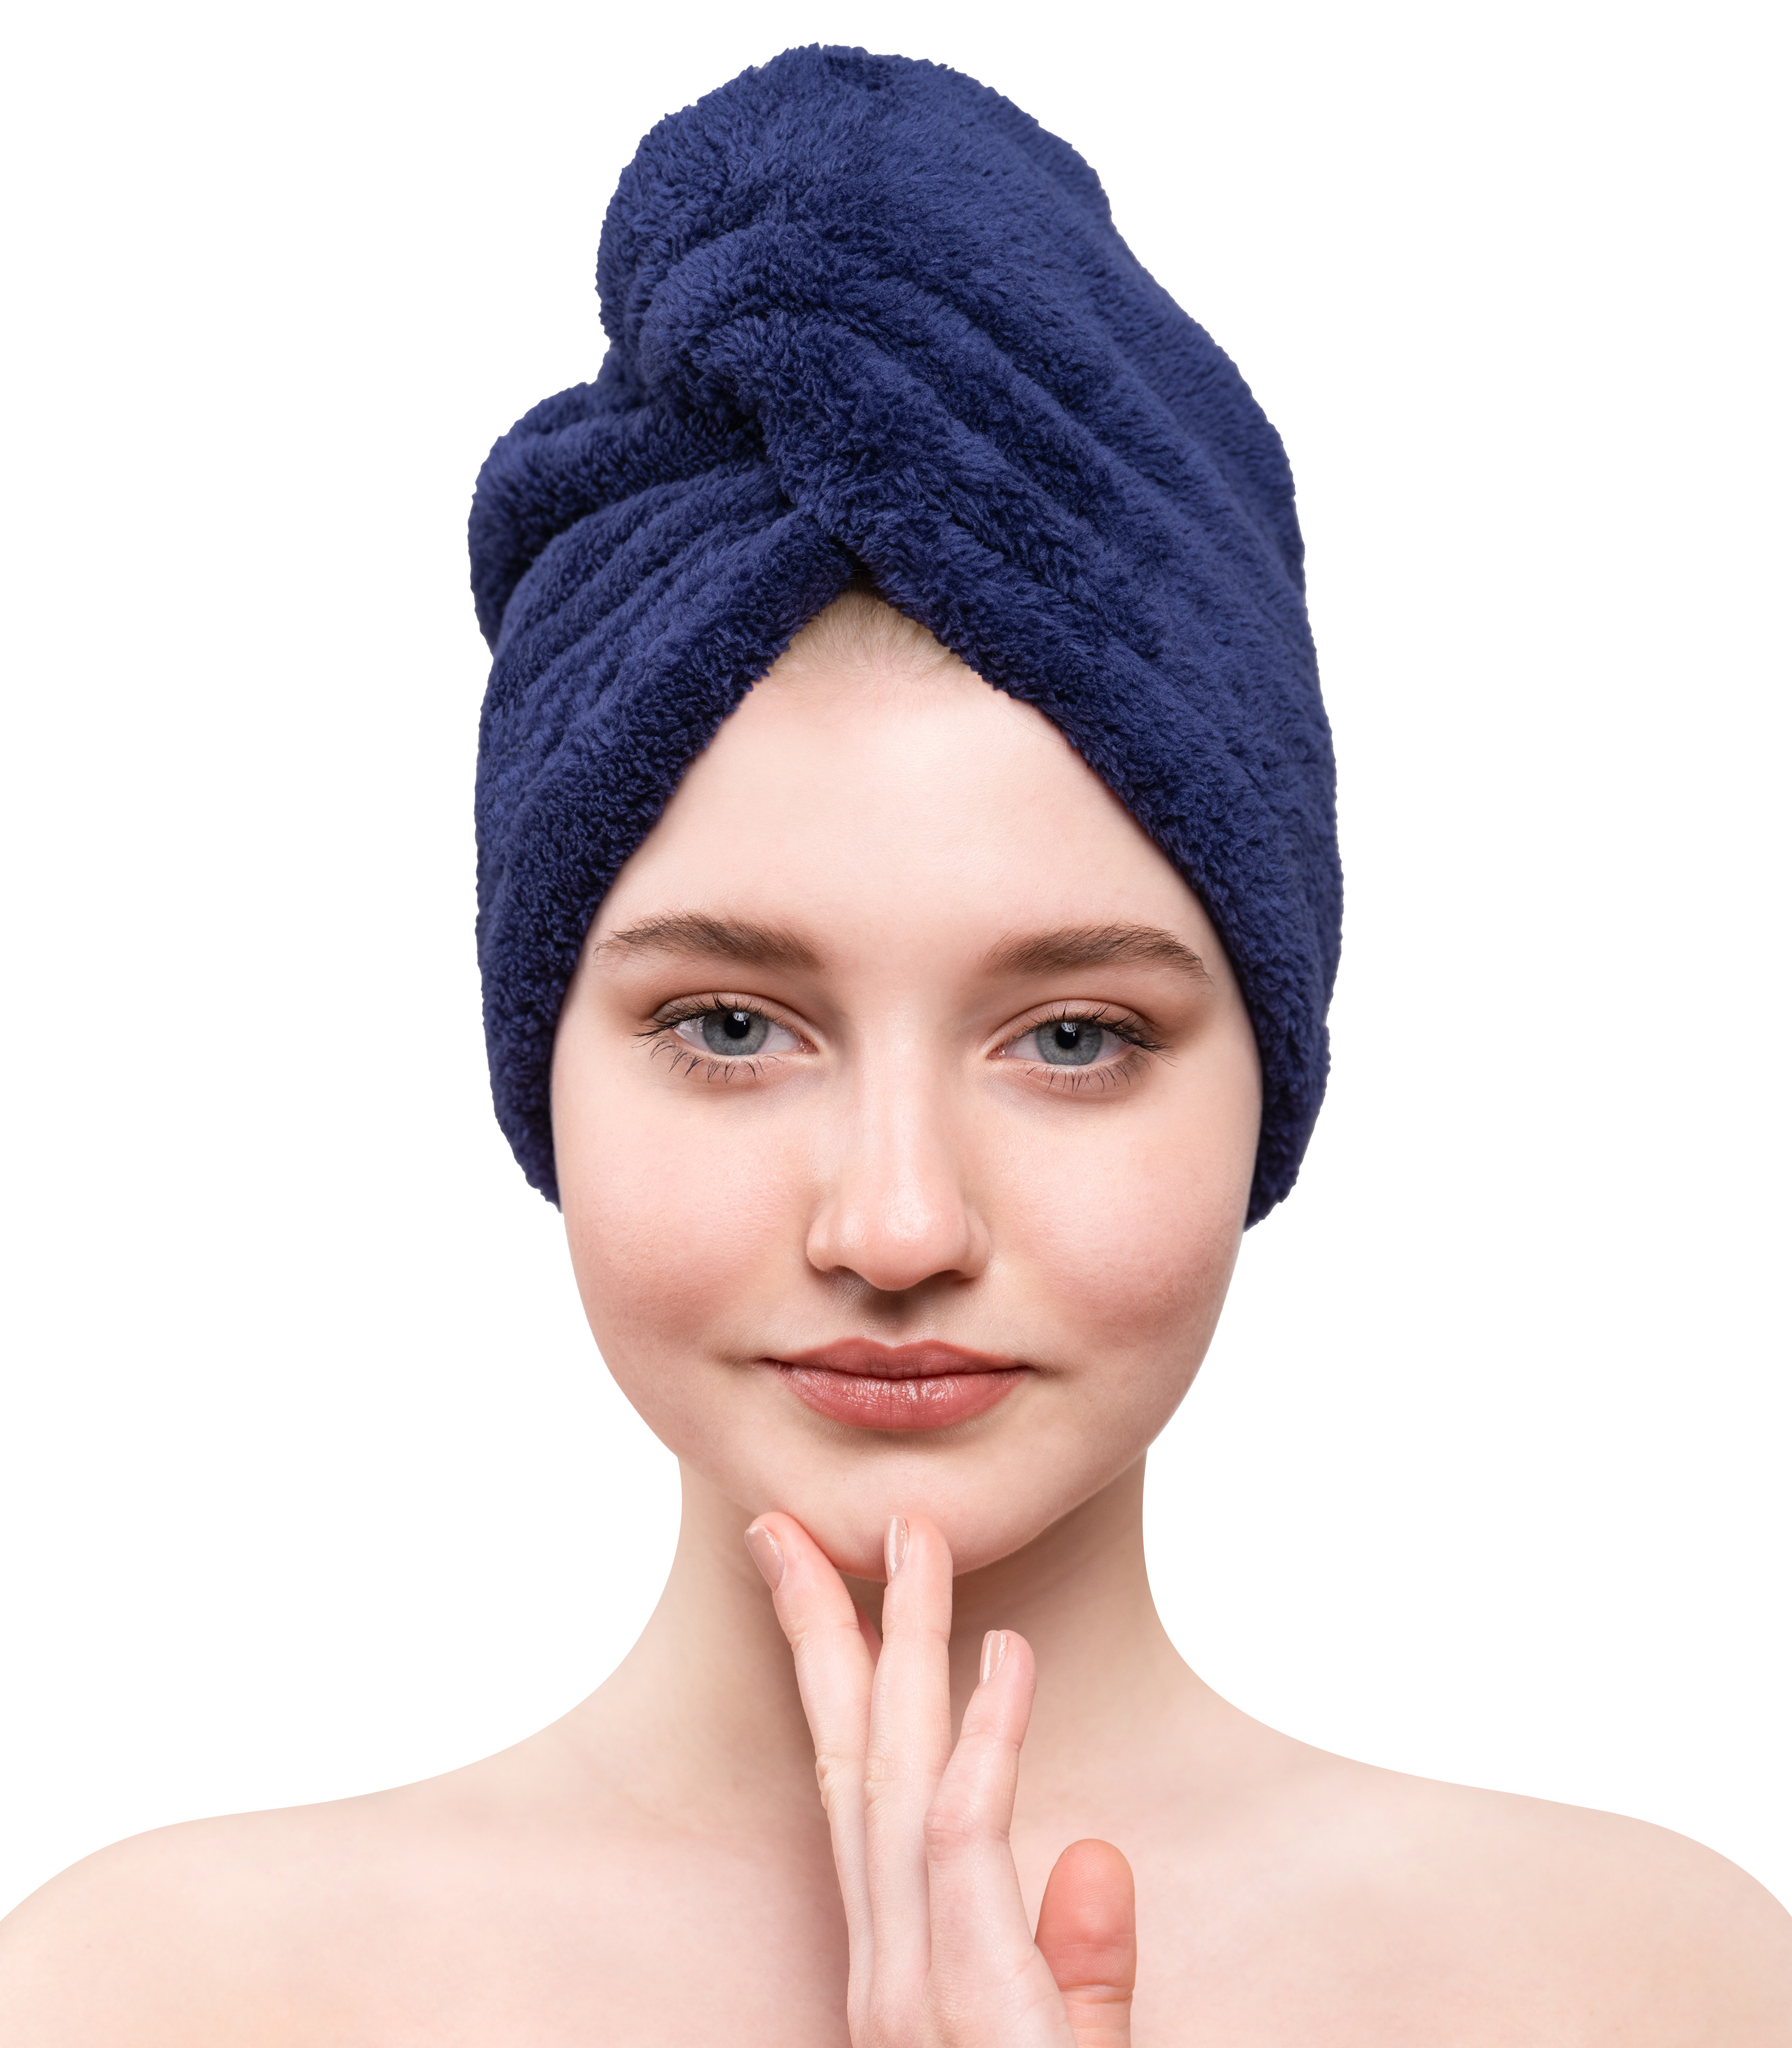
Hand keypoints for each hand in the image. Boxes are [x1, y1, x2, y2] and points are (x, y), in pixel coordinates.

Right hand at [746, 1510, 1136, 2045]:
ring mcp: (911, 1994)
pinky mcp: (965, 2005)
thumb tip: (1094, 1855)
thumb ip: (1078, 1967)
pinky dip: (987, 1731)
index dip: (842, 1684)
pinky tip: (1007, 1649)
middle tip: (786, 1527)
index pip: (859, 1798)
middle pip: (850, 1762)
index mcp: (899, 1974)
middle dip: (821, 1630)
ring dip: (901, 1639)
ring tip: (911, 1534)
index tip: (832, 1590)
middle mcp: (887, 1974)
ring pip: (894, 1772)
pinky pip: (966, 1832)